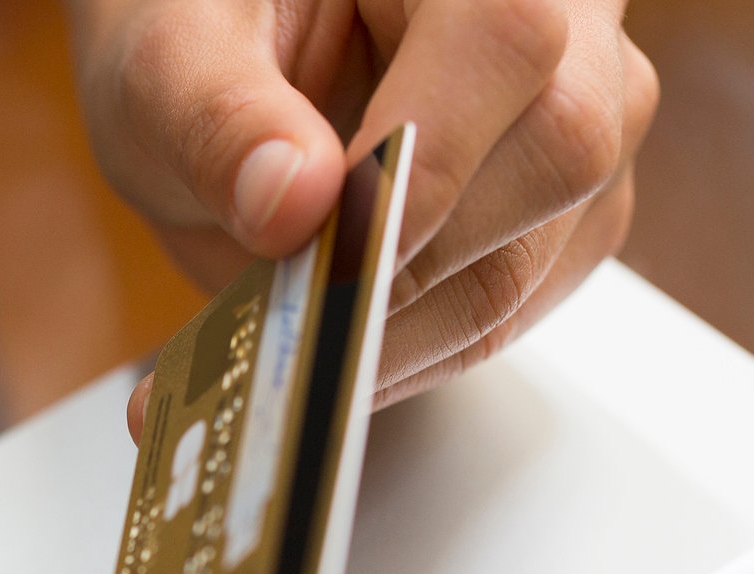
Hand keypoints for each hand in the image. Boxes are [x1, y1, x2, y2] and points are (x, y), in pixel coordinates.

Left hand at [72, 0, 656, 431]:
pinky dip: (411, 351)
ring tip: (281, 359)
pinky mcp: (566, 217)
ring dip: (399, 334)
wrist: (230, 71)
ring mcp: (587, 119)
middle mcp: (565, 16)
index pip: (504, 39)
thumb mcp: (166, 58)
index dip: (427, 165)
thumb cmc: (207, 33)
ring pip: (537, 257)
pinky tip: (327, 354)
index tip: (325, 255)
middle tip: (284, 322)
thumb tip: (292, 203)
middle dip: (407, 268)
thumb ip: (218, 118)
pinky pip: (514, 311)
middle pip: (555, 156)